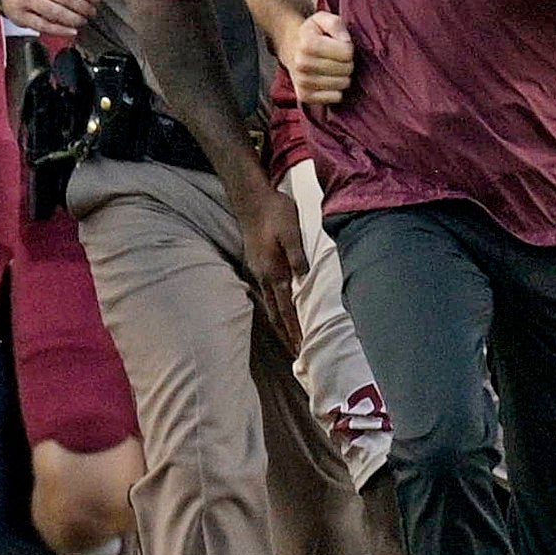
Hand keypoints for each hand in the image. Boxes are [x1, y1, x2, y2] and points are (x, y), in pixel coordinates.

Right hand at [233, 172, 307, 353]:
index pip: (286, 309)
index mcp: (274, 272)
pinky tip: (278, 311)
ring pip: (269, 306)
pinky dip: (274, 309)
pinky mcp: (256, 265)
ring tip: (289, 340)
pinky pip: (266, 295)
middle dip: (286, 335)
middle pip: (276, 314)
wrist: (251, 199)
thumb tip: (304, 279)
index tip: (301, 348)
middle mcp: (264, 277)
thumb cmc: (275, 212)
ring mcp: (258, 272)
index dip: (294, 330)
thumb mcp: (291, 231)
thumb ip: (297, 256)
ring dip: (279, 325)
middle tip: (297, 355)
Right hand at [284, 11, 353, 106]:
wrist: (290, 47)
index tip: (339, 44)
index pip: (347, 52)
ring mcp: (302, 82)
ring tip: (333, 67)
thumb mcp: (323, 19)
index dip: (348, 47)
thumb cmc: (312, 33)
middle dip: (347, 62)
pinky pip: (336, 97)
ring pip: (342, 84)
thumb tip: (346, 41)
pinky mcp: (305, 96)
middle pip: (346, 69)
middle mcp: (302, 64)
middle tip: (337, 57)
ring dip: (342, 76)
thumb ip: (336, 24)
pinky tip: (329, 79)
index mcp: (308, 44)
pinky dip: (337, 89)